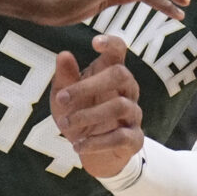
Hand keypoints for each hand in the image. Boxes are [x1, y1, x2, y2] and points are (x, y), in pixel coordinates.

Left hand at [49, 34, 141, 178]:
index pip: (118, 50)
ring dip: (88, 115)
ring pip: (120, 106)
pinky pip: (121, 137)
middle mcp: (127, 90)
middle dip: (88, 86)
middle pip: (120, 74)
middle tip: (62, 98)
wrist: (91, 153)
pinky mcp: (134, 138)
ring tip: (65, 125)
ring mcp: (133, 114)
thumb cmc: (79, 115)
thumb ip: (64, 78)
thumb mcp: (63, 98)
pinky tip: (78, 145)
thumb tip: (63, 55)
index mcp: (110, 73)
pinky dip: (96, 142)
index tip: (95, 42)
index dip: (111, 43)